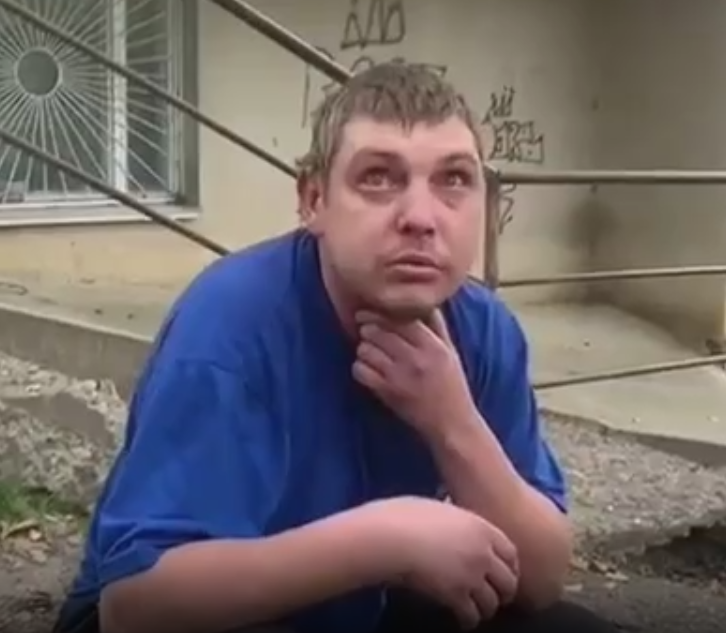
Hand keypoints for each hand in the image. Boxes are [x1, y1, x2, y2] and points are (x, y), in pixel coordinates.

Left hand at [352, 310, 475, 437]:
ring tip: (367, 352)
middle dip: (367, 330)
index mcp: (433, 346)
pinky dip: (359, 368)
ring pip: (367, 350)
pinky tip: (366, 369)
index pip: (399, 319)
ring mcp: (401, 376)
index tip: (366, 313)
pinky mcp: (389, 393)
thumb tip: (425, 301)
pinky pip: (361, 372)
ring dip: (363, 349)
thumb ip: (437, 326)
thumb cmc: (452, 386)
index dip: (378, 314)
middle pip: (379, 332)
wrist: (452, 424)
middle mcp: (417, 359)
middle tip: (365, 332)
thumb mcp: (450, 352)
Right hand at [362, 496, 518, 628]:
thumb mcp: (439, 509)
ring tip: (475, 610)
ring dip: (485, 608)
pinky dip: (468, 620)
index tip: (503, 572)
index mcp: (481, 527)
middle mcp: (483, 553)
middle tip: (494, 596)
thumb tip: (453, 527)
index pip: (511, 552)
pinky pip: (471, 616)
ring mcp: (471, 576)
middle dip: (503, 591)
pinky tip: (460, 619)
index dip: (509, 566)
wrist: (390, 536)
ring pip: (492, 603)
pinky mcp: (456, 596)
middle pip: (508, 581)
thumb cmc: (405, 515)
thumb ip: (456, 522)